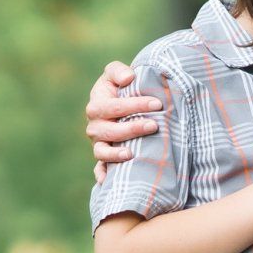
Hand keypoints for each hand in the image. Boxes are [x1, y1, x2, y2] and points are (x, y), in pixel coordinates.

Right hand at [84, 60, 164, 183]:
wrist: (120, 102)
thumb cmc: (120, 87)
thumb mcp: (116, 73)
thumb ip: (118, 71)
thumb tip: (128, 79)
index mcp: (97, 105)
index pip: (113, 106)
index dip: (135, 105)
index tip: (157, 104)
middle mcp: (95, 126)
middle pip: (109, 131)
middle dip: (132, 128)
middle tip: (154, 126)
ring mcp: (98, 143)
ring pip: (102, 151)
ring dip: (115, 154)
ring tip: (131, 154)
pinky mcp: (103, 157)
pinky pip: (99, 169)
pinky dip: (102, 175)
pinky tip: (108, 181)